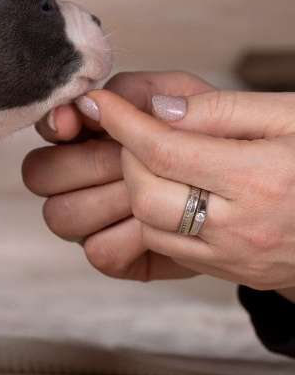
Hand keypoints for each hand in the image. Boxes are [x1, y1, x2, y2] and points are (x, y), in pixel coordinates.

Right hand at [22, 71, 214, 280]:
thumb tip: (101, 101)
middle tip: (131, 158)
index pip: (49, 127)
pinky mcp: (120, 256)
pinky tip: (162, 224)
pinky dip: (128, 238)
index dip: (55, 124)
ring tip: (159, 190)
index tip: (73, 123)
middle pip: (41, 173)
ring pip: (62, 215)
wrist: (274, 197)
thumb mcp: (200, 97)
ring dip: (108, 200)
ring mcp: (97, 217)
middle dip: (87, 163)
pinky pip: (99, 251)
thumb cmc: (234, 139)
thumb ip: (150, 91)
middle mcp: (84, 174)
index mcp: (97, 128)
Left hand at [77, 88, 294, 291]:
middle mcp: (242, 226)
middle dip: (127, 157)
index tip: (99, 100)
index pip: (163, 150)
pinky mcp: (227, 274)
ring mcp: (232, 257)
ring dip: (136, 189)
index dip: (122, 122)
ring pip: (148, 226)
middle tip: (137, 133)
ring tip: (155, 161)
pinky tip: (171, 191)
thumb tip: (157, 110)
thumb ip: (222, 109)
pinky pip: (165, 248)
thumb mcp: (291, 116)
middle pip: (145, 193)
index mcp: (261, 178)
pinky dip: (154, 217)